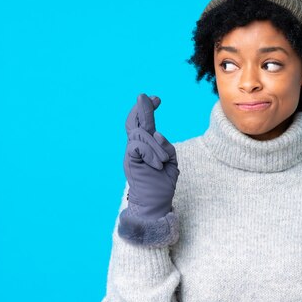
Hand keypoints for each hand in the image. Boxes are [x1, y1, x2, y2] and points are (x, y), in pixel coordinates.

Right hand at [122, 94, 178, 221]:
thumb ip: (167, 147)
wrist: (154, 204)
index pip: (144, 123)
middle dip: (142, 108)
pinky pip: (138, 146)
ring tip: (163, 161)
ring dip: (156, 146)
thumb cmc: (162, 185)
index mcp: (146, 146)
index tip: (157, 98)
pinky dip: (150, 152)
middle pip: (135, 122)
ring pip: (141, 135)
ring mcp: (132, 154)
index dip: (148, 109)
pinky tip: (157, 164)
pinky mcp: (130, 161)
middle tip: (147, 96)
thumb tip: (158, 133)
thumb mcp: (171, 163)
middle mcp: (137, 148)